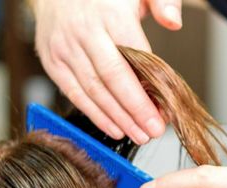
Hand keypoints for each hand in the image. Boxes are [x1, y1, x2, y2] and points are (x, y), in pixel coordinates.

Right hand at [31, 0, 182, 142]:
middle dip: (134, 110)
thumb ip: (162, 2)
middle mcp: (84, 32)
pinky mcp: (52, 61)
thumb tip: (174, 22)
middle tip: (154, 131)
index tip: (165, 110)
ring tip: (139, 135)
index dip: (148, 87)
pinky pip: (74, 93)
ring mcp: (64, 48)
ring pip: (92, 90)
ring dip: (117, 118)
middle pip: (111, 79)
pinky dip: (95, 114)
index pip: (133, 57)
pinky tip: (114, 128)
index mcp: (110, 14)